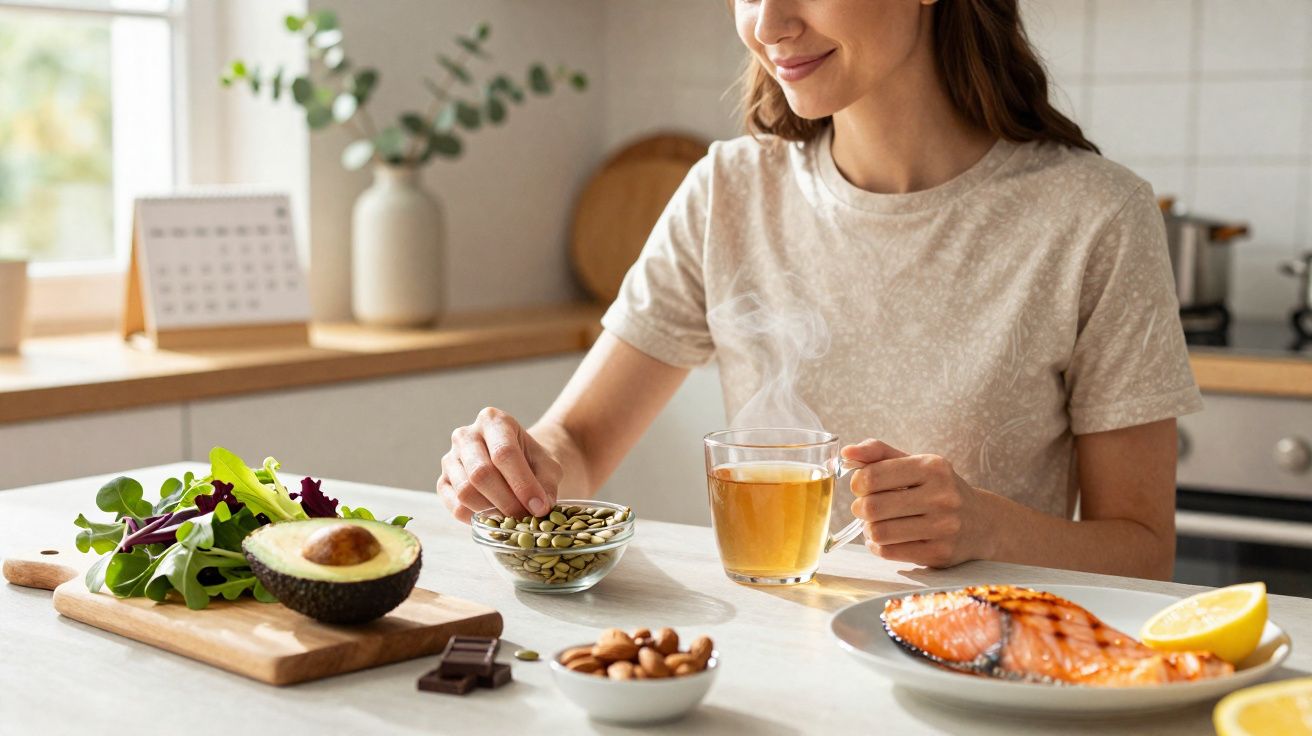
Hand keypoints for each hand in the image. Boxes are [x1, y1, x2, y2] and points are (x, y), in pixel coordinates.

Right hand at [437, 407, 561, 523]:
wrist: (517, 461)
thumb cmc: (532, 460)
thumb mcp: (548, 466)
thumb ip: (546, 484)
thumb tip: (540, 508)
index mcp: (493, 421)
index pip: (504, 453)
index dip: (522, 484)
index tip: (539, 507)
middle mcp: (466, 435)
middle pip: (481, 473)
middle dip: (506, 501)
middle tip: (525, 517)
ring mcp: (450, 458)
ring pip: (465, 492)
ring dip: (492, 512)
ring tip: (512, 518)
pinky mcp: (443, 482)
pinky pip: (455, 507)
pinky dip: (476, 519)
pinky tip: (495, 519)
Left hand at [844, 440, 993, 567]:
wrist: (982, 523)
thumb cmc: (938, 489)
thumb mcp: (915, 463)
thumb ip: (879, 453)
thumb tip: (847, 451)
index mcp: (933, 467)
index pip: (872, 476)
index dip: (857, 483)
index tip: (862, 487)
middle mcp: (942, 496)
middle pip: (872, 507)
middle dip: (860, 508)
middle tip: (865, 508)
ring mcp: (943, 527)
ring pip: (878, 532)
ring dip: (869, 529)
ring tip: (877, 524)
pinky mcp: (939, 553)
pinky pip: (889, 552)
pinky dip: (878, 546)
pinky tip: (886, 539)